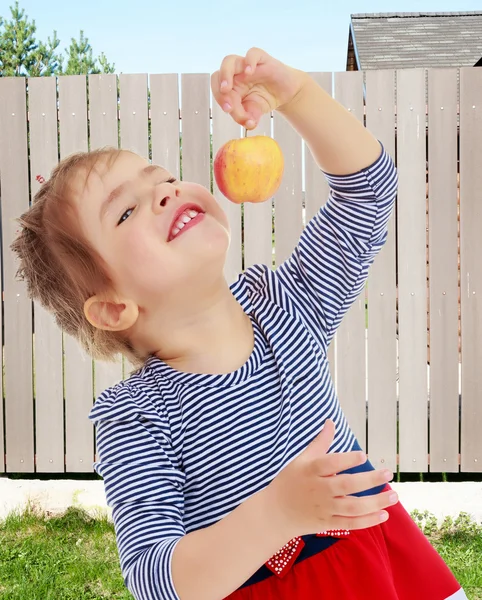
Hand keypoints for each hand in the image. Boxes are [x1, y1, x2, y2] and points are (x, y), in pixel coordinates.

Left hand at [211, 47, 308, 129]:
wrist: (285, 92)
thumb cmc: (265, 99)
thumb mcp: (255, 113)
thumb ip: (249, 118)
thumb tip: (248, 123)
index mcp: (230, 88)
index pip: (218, 91)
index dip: (220, 100)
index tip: (229, 110)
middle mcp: (235, 75)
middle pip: (218, 75)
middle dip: (218, 89)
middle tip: (228, 104)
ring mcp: (246, 66)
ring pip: (229, 61)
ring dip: (225, 74)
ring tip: (227, 88)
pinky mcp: (262, 59)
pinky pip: (252, 53)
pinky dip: (249, 61)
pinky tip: (249, 72)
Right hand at [265, 420, 397, 538]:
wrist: (275, 513)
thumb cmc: (290, 481)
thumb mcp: (301, 459)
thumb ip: (320, 442)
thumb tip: (331, 421)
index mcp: (311, 470)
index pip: (330, 464)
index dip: (347, 459)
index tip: (364, 455)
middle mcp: (319, 490)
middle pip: (346, 485)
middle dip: (369, 480)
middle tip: (388, 473)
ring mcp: (324, 508)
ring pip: (352, 507)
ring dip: (375, 502)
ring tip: (394, 495)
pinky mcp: (327, 524)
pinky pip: (350, 524)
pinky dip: (367, 521)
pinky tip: (383, 514)